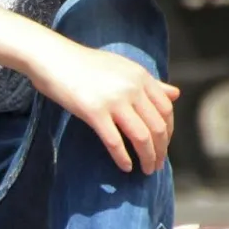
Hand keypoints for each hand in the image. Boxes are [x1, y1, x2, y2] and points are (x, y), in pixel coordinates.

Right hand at [30, 39, 179, 173]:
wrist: (52, 58)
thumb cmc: (84, 64)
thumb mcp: (122, 68)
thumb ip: (149, 83)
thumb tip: (176, 94)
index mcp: (140, 76)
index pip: (166, 110)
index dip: (168, 132)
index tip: (163, 145)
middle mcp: (131, 88)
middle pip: (157, 127)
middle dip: (161, 150)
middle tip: (156, 165)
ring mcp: (113, 100)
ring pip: (141, 137)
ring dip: (147, 157)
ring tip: (146, 170)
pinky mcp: (93, 112)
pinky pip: (114, 141)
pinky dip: (122, 158)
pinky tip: (125, 167)